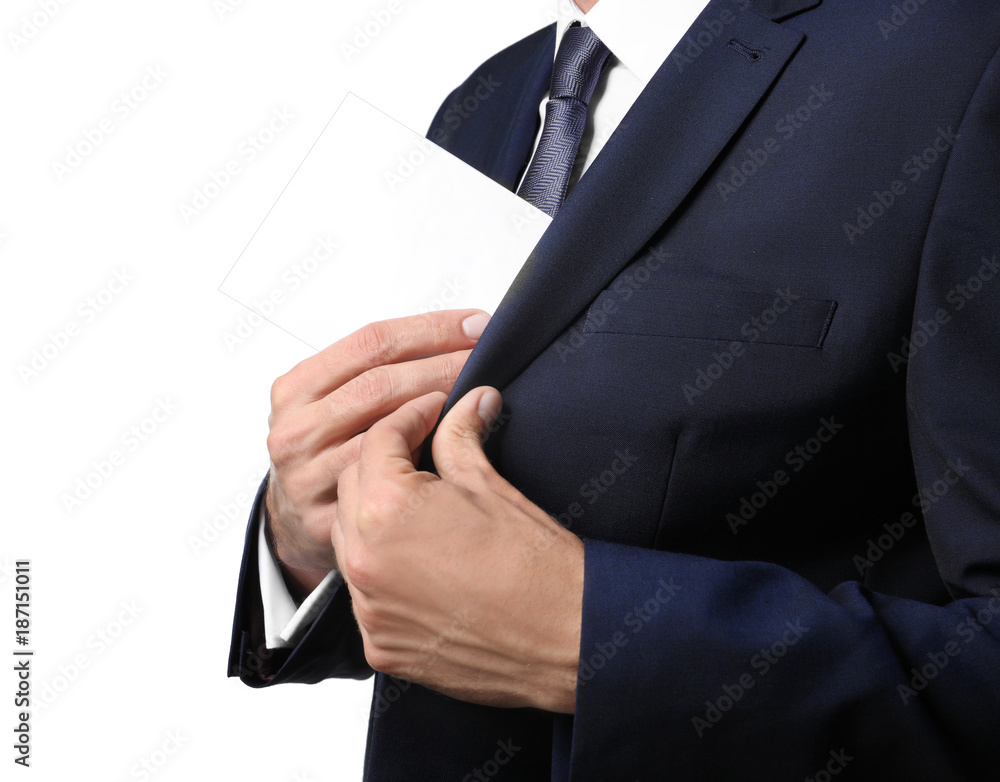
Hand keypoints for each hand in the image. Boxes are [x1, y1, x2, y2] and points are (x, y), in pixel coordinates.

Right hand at [264, 309, 489, 597]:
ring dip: (439, 414)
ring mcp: (305, 475)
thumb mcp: (339, 397)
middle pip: (380, 385)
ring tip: (476, 399)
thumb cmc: (334, 444)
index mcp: (295, 387)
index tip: (476, 326)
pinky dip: (425, 460)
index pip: (372, 342)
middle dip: (443, 367)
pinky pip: (383, 483)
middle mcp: (294, 429)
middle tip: (486, 362)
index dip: (431, 329)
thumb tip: (465, 329)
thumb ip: (383, 367)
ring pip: (383, 434)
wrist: (299, 514)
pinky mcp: (323, 518)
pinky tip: (453, 447)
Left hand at [334, 387, 583, 712]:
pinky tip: (424, 566)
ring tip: (423, 514)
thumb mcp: (492, 486)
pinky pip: (365, 594)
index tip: (432, 413)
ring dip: (375, 520)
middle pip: (352, 487)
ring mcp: (369, 609)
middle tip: (425, 456)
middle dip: (384, 465)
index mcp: (388, 510)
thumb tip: (470, 403)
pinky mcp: (380, 645)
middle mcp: (365, 561)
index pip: (377, 441)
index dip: (409, 417)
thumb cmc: (538, 567)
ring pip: (350, 542)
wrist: (567, 640)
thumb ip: (463, 438)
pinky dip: (384, 574)